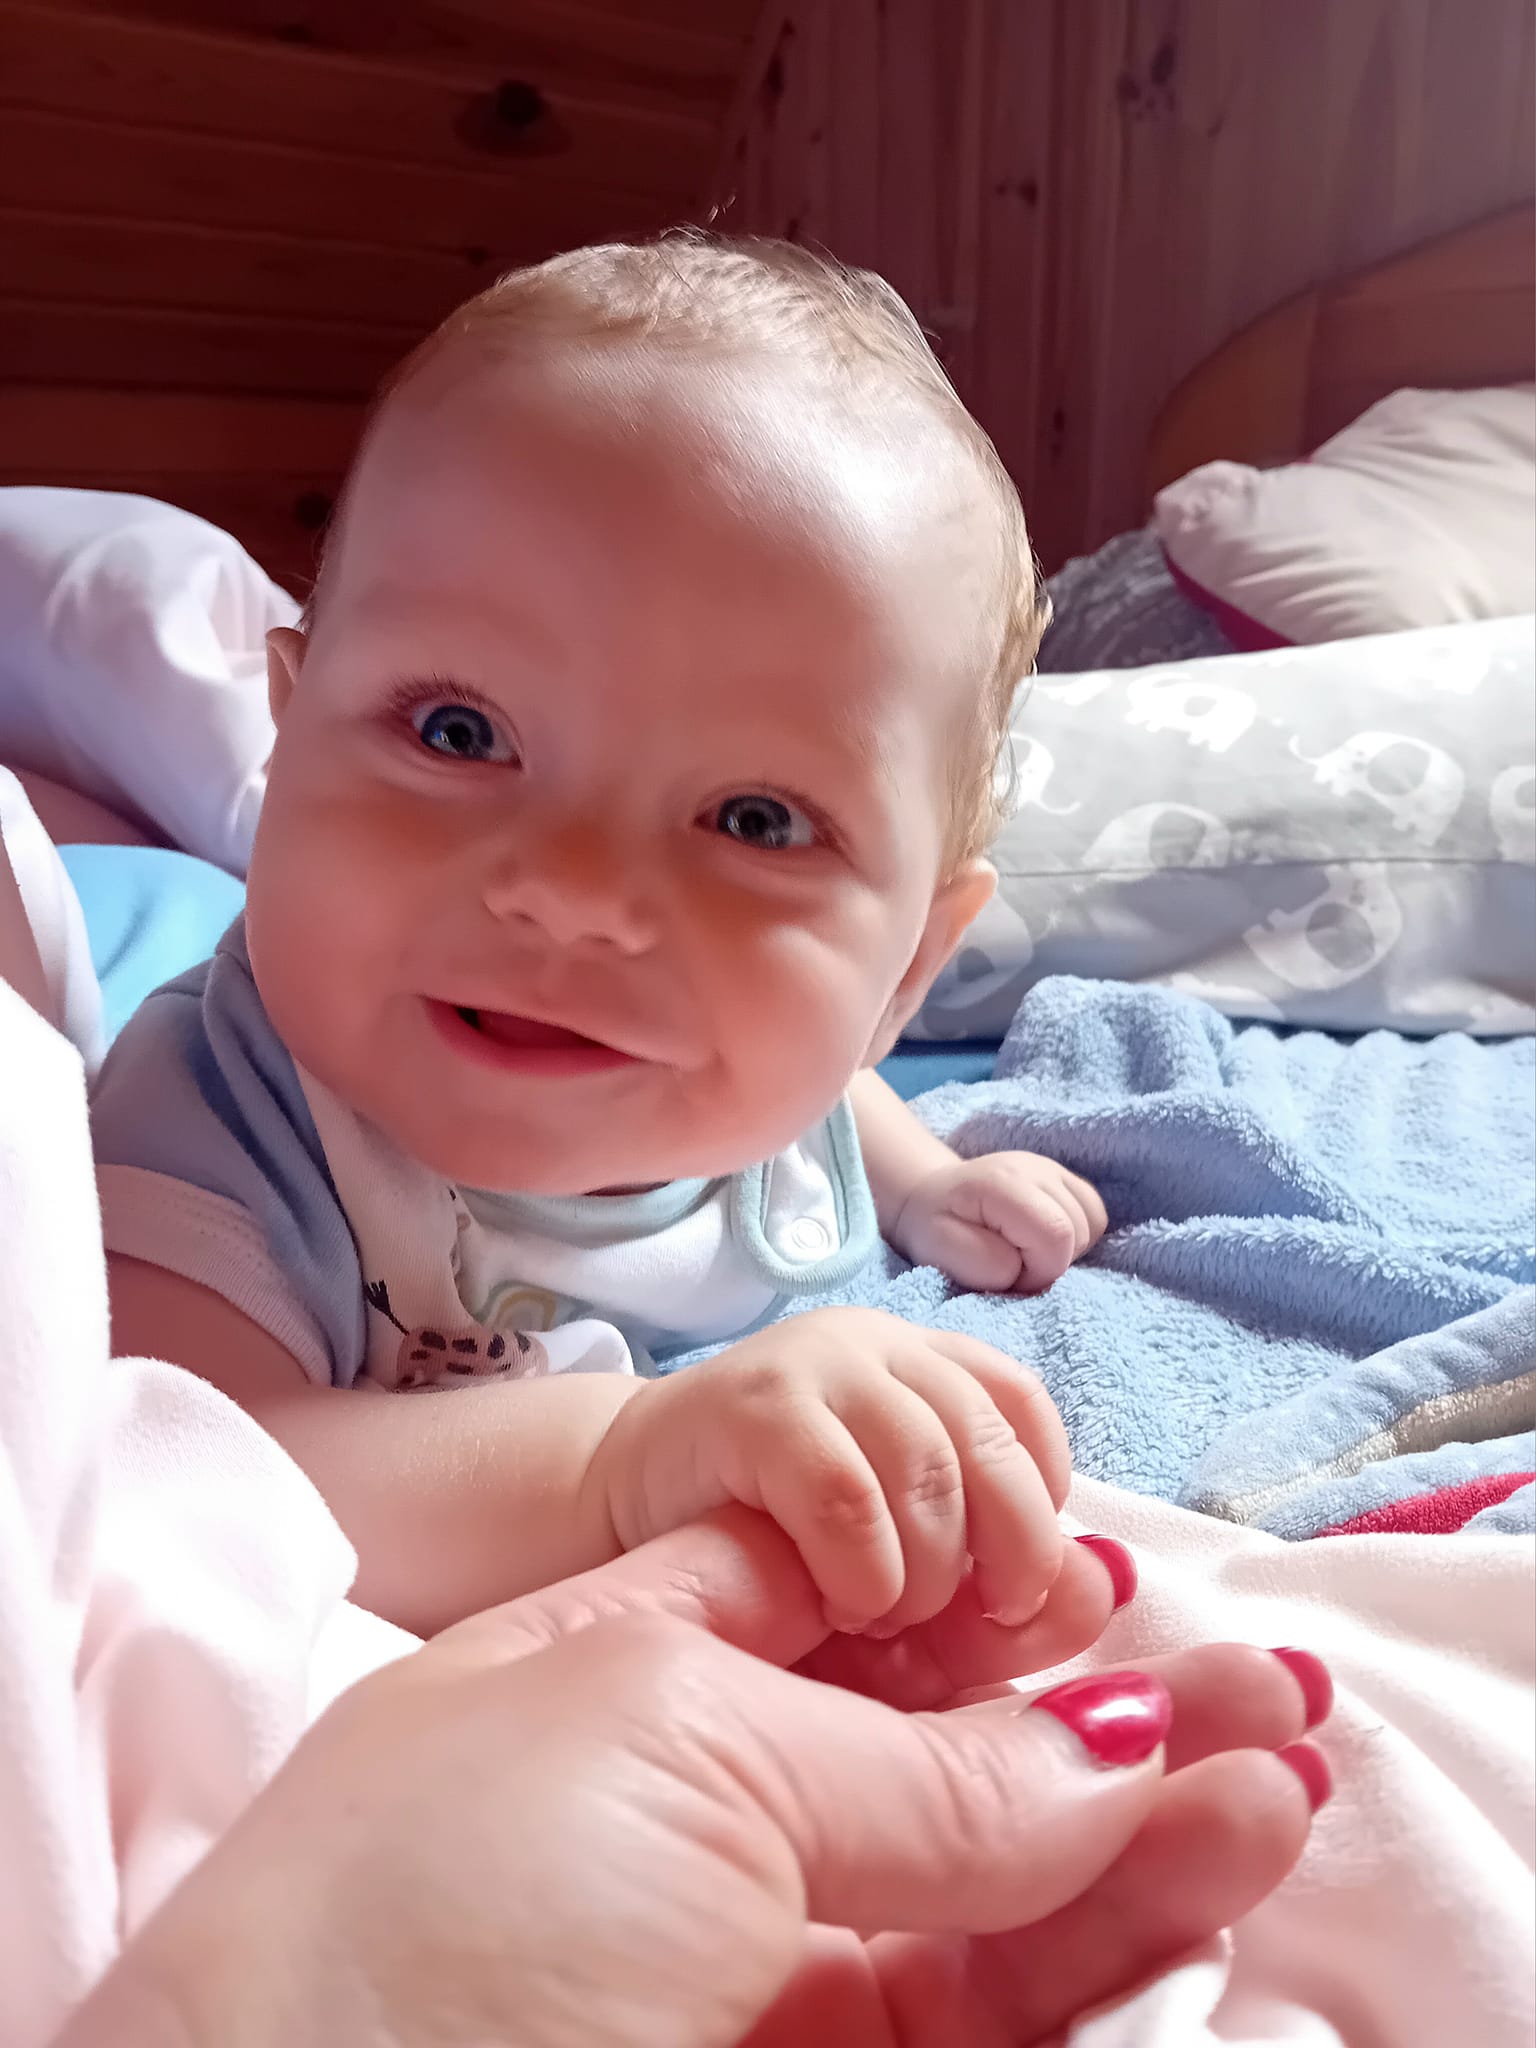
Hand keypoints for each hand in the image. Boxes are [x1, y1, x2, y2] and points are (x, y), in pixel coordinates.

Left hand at [81, 1512, 1331, 2047]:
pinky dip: (1102, 1934)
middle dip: (1097, 1717)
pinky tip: (1197, 1851)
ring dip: (1137, 1825)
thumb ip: (911, 1765)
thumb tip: (1098, 1744)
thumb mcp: (681, 1745)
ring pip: (987, 1891)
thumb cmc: (455, 1878)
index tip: (1108, 1595)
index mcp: (628, 1672)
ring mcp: (759, 1960)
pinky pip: (985, 2002)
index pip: (844, 1612)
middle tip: (1254, 1685)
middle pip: (937, 1755)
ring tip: (1274, 1761)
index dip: (978, 1601)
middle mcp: (700, 1814)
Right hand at [588, 1308, 1069, 1631]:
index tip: (1009, 1582)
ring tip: (884, 1615)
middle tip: (979, 1622)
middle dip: (1010, 1548)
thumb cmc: (767, 1552)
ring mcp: (814, 1366)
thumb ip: (994, 1585)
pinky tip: (838, 1602)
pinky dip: (864, 1568)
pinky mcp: (751, 1408)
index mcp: (918, 1364)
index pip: (1022, 1406)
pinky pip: (849, 1494)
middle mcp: (874, 1346)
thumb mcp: (900, 1566)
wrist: (610, 1512)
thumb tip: (1106, 1587)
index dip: (1041, 1498)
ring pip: (931, 1467)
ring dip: (929, 1570)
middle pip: (993, 1437)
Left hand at [890, 1150, 1107, 1293]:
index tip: (1010, 1274)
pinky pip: (1095, 1215)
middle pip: (1079, 1230)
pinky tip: (1043, 1239)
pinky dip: (1077, 1236)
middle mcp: (1035, 1167)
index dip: (1041, 1269)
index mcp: (1004, 1183)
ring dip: (1064, 1250)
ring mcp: (1053, 1168)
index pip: (1057, 1233)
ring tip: (1025, 1250)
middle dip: (1051, 1262)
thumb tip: (1022, 1267)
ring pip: (1092, 1224)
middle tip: (1013, 1263)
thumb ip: (984, 1263)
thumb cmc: (936, 1229)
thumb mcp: (942, 1252)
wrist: (932, 1199)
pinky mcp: (1065, 1177)